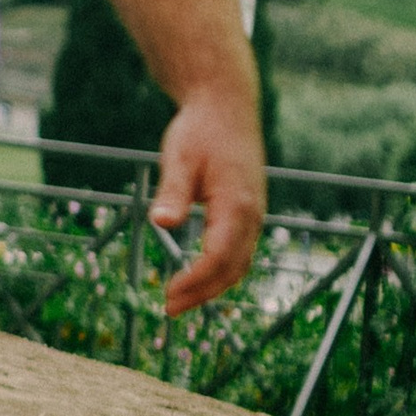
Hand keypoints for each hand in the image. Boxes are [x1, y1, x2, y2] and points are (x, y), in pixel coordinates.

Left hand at [153, 79, 266, 313]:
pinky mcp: (250, 211)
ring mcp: (255, 214)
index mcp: (236, 204)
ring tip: (179, 300)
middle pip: (232, 268)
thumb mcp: (178, 158)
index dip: (194, 281)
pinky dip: (221, 270)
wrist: (226, 107)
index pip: (218, 257)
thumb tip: (160, 223)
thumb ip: (172, 192)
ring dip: (212, 286)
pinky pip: (240, 251)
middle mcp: (252, 214)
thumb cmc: (199, 131)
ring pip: (240, 263)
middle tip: (168, 309)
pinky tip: (197, 277)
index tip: (167, 295)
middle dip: (202, 293)